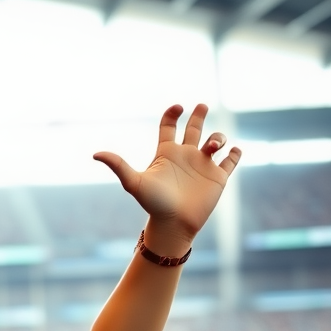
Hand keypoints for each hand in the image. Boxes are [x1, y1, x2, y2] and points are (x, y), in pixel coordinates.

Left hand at [94, 104, 241, 246]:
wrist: (173, 225)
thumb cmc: (153, 204)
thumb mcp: (134, 182)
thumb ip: (118, 165)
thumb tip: (95, 154)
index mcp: (167, 154)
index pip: (169, 127)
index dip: (172, 114)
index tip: (178, 107)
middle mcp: (185, 157)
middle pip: (194, 128)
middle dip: (199, 114)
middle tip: (201, 105)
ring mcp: (203, 166)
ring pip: (215, 141)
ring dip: (218, 136)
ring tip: (212, 146)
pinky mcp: (218, 178)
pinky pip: (231, 161)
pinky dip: (235, 153)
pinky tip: (233, 151)